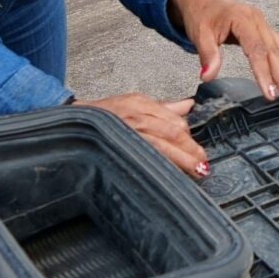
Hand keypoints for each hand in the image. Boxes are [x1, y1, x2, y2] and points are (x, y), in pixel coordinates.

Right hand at [85, 92, 211, 177]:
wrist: (77, 122)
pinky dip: (160, 165)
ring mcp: (128, 132)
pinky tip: (169, 174)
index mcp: (141, 104)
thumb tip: (188, 105)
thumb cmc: (106, 114)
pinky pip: (145, 157)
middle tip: (201, 164)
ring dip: (181, 159)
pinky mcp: (120, 146)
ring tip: (195, 170)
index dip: (189, 139)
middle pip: (171, 133)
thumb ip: (164, 108)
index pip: (174, 121)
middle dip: (189, 150)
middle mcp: (136, 117)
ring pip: (161, 146)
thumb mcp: (136, 103)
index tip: (198, 152)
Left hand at [169, 0, 278, 104]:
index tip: (270, 94)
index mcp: (242, 19)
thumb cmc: (201, 13)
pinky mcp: (264, 29)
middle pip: (275, 51)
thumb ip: (207, 55)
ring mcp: (263, 24)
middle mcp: (257, 20)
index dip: (265, 74)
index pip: (258, 50)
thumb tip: (208, 77)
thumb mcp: (199, 33)